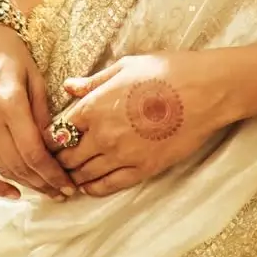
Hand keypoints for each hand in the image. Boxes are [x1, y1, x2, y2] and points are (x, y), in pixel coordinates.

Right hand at [0, 24, 78, 200]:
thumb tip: (55, 148)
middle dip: (43, 182)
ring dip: (24, 184)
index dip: (52, 174)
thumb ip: (43, 113)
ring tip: (45, 191)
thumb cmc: (11, 55)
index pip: (33, 151)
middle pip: (17, 163)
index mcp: (8, 101)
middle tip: (63, 192)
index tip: (69, 186)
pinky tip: (11, 192)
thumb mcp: (35, 77)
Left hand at [50, 50, 229, 197]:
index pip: (58, 131)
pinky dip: (94, 188)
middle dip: (58, 160)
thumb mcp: (126, 67)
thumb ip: (94, 81)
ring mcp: (122, 155)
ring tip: (69, 175)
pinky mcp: (143, 169)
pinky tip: (88, 186)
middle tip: (56, 162)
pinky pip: (109, 186)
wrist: (205, 91)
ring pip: (84, 174)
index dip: (50, 138)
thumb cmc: (167, 71)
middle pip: (67, 157)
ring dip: (73, 176)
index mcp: (94, 106)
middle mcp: (102, 134)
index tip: (51, 140)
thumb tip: (69, 87)